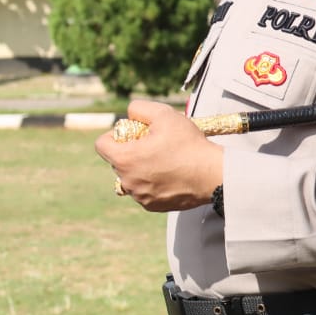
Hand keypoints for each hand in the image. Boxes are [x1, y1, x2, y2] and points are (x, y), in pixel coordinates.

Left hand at [94, 99, 223, 212]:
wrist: (213, 174)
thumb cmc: (189, 144)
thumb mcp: (163, 114)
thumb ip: (139, 109)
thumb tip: (129, 114)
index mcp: (124, 159)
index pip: (101, 144)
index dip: (113, 135)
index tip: (131, 134)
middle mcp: (127, 181)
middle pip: (117, 161)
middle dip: (129, 151)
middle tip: (152, 145)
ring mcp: (139, 196)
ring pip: (131, 177)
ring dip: (141, 168)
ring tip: (164, 160)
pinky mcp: (152, 206)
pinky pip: (144, 191)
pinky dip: (152, 183)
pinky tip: (170, 175)